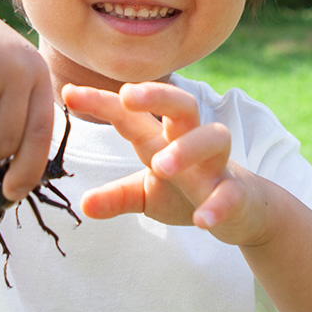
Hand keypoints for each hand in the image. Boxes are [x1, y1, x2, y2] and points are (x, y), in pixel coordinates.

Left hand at [62, 81, 269, 246]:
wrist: (243, 209)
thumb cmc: (186, 189)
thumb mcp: (145, 194)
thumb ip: (116, 196)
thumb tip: (83, 203)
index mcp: (161, 138)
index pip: (130, 115)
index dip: (101, 102)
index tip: (68, 92)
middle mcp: (190, 141)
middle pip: (181, 103)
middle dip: (156, 94)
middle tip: (128, 95)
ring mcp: (216, 165)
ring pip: (212, 138)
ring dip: (187, 147)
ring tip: (161, 165)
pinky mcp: (236, 193)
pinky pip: (231, 192)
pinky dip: (218, 204)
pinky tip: (202, 219)